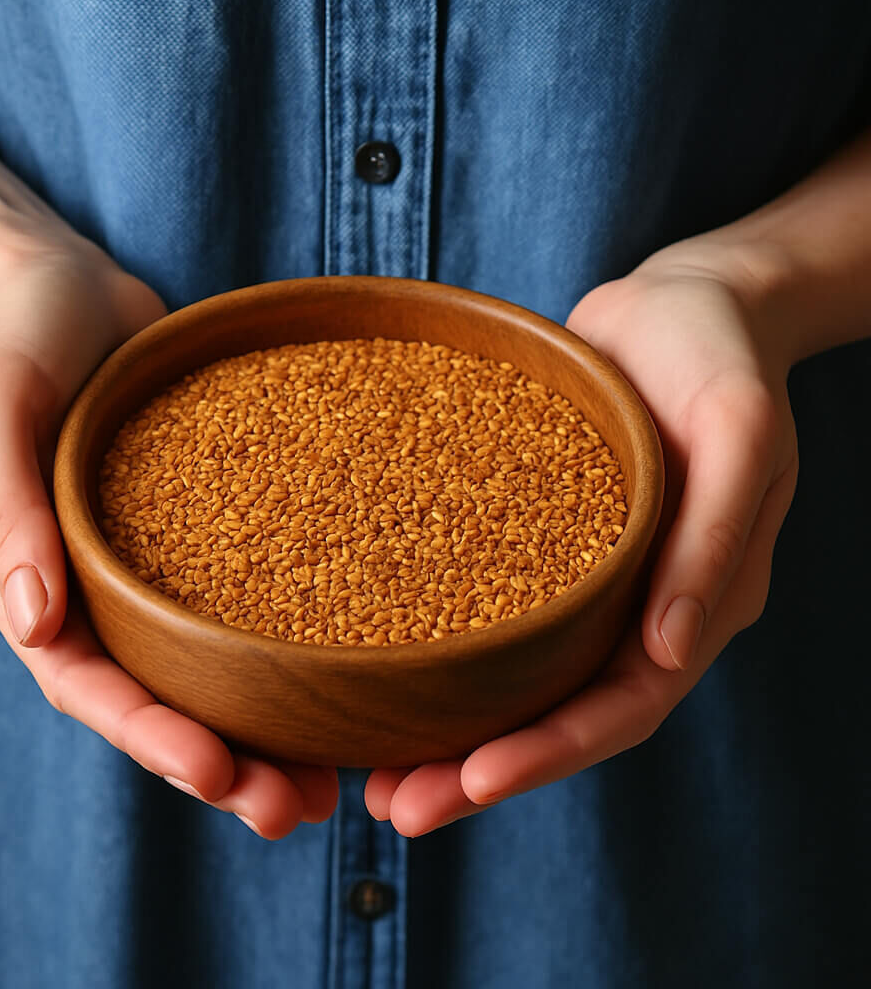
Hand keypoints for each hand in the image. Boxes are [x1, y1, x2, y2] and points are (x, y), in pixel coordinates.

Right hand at [0, 233, 337, 837]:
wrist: (67, 286)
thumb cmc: (17, 335)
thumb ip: (2, 506)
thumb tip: (31, 621)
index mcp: (28, 579)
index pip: (84, 683)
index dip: (147, 736)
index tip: (218, 775)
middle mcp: (92, 589)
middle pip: (155, 697)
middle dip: (220, 761)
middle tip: (293, 808)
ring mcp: (151, 565)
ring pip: (206, 666)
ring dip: (262, 725)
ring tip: (333, 778)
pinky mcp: (204, 531)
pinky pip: (242, 598)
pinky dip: (283, 645)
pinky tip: (342, 673)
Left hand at [365, 244, 798, 834]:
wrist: (677, 302)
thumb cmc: (716, 355)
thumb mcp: (736, 430)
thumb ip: (713, 539)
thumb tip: (667, 650)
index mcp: (692, 601)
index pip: (622, 707)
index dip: (549, 754)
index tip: (467, 785)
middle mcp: (634, 607)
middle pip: (558, 714)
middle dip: (481, 769)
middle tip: (395, 807)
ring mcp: (584, 581)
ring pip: (518, 679)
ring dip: (452, 731)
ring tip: (372, 769)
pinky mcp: (537, 544)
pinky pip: (492, 612)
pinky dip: (444, 654)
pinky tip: (382, 667)